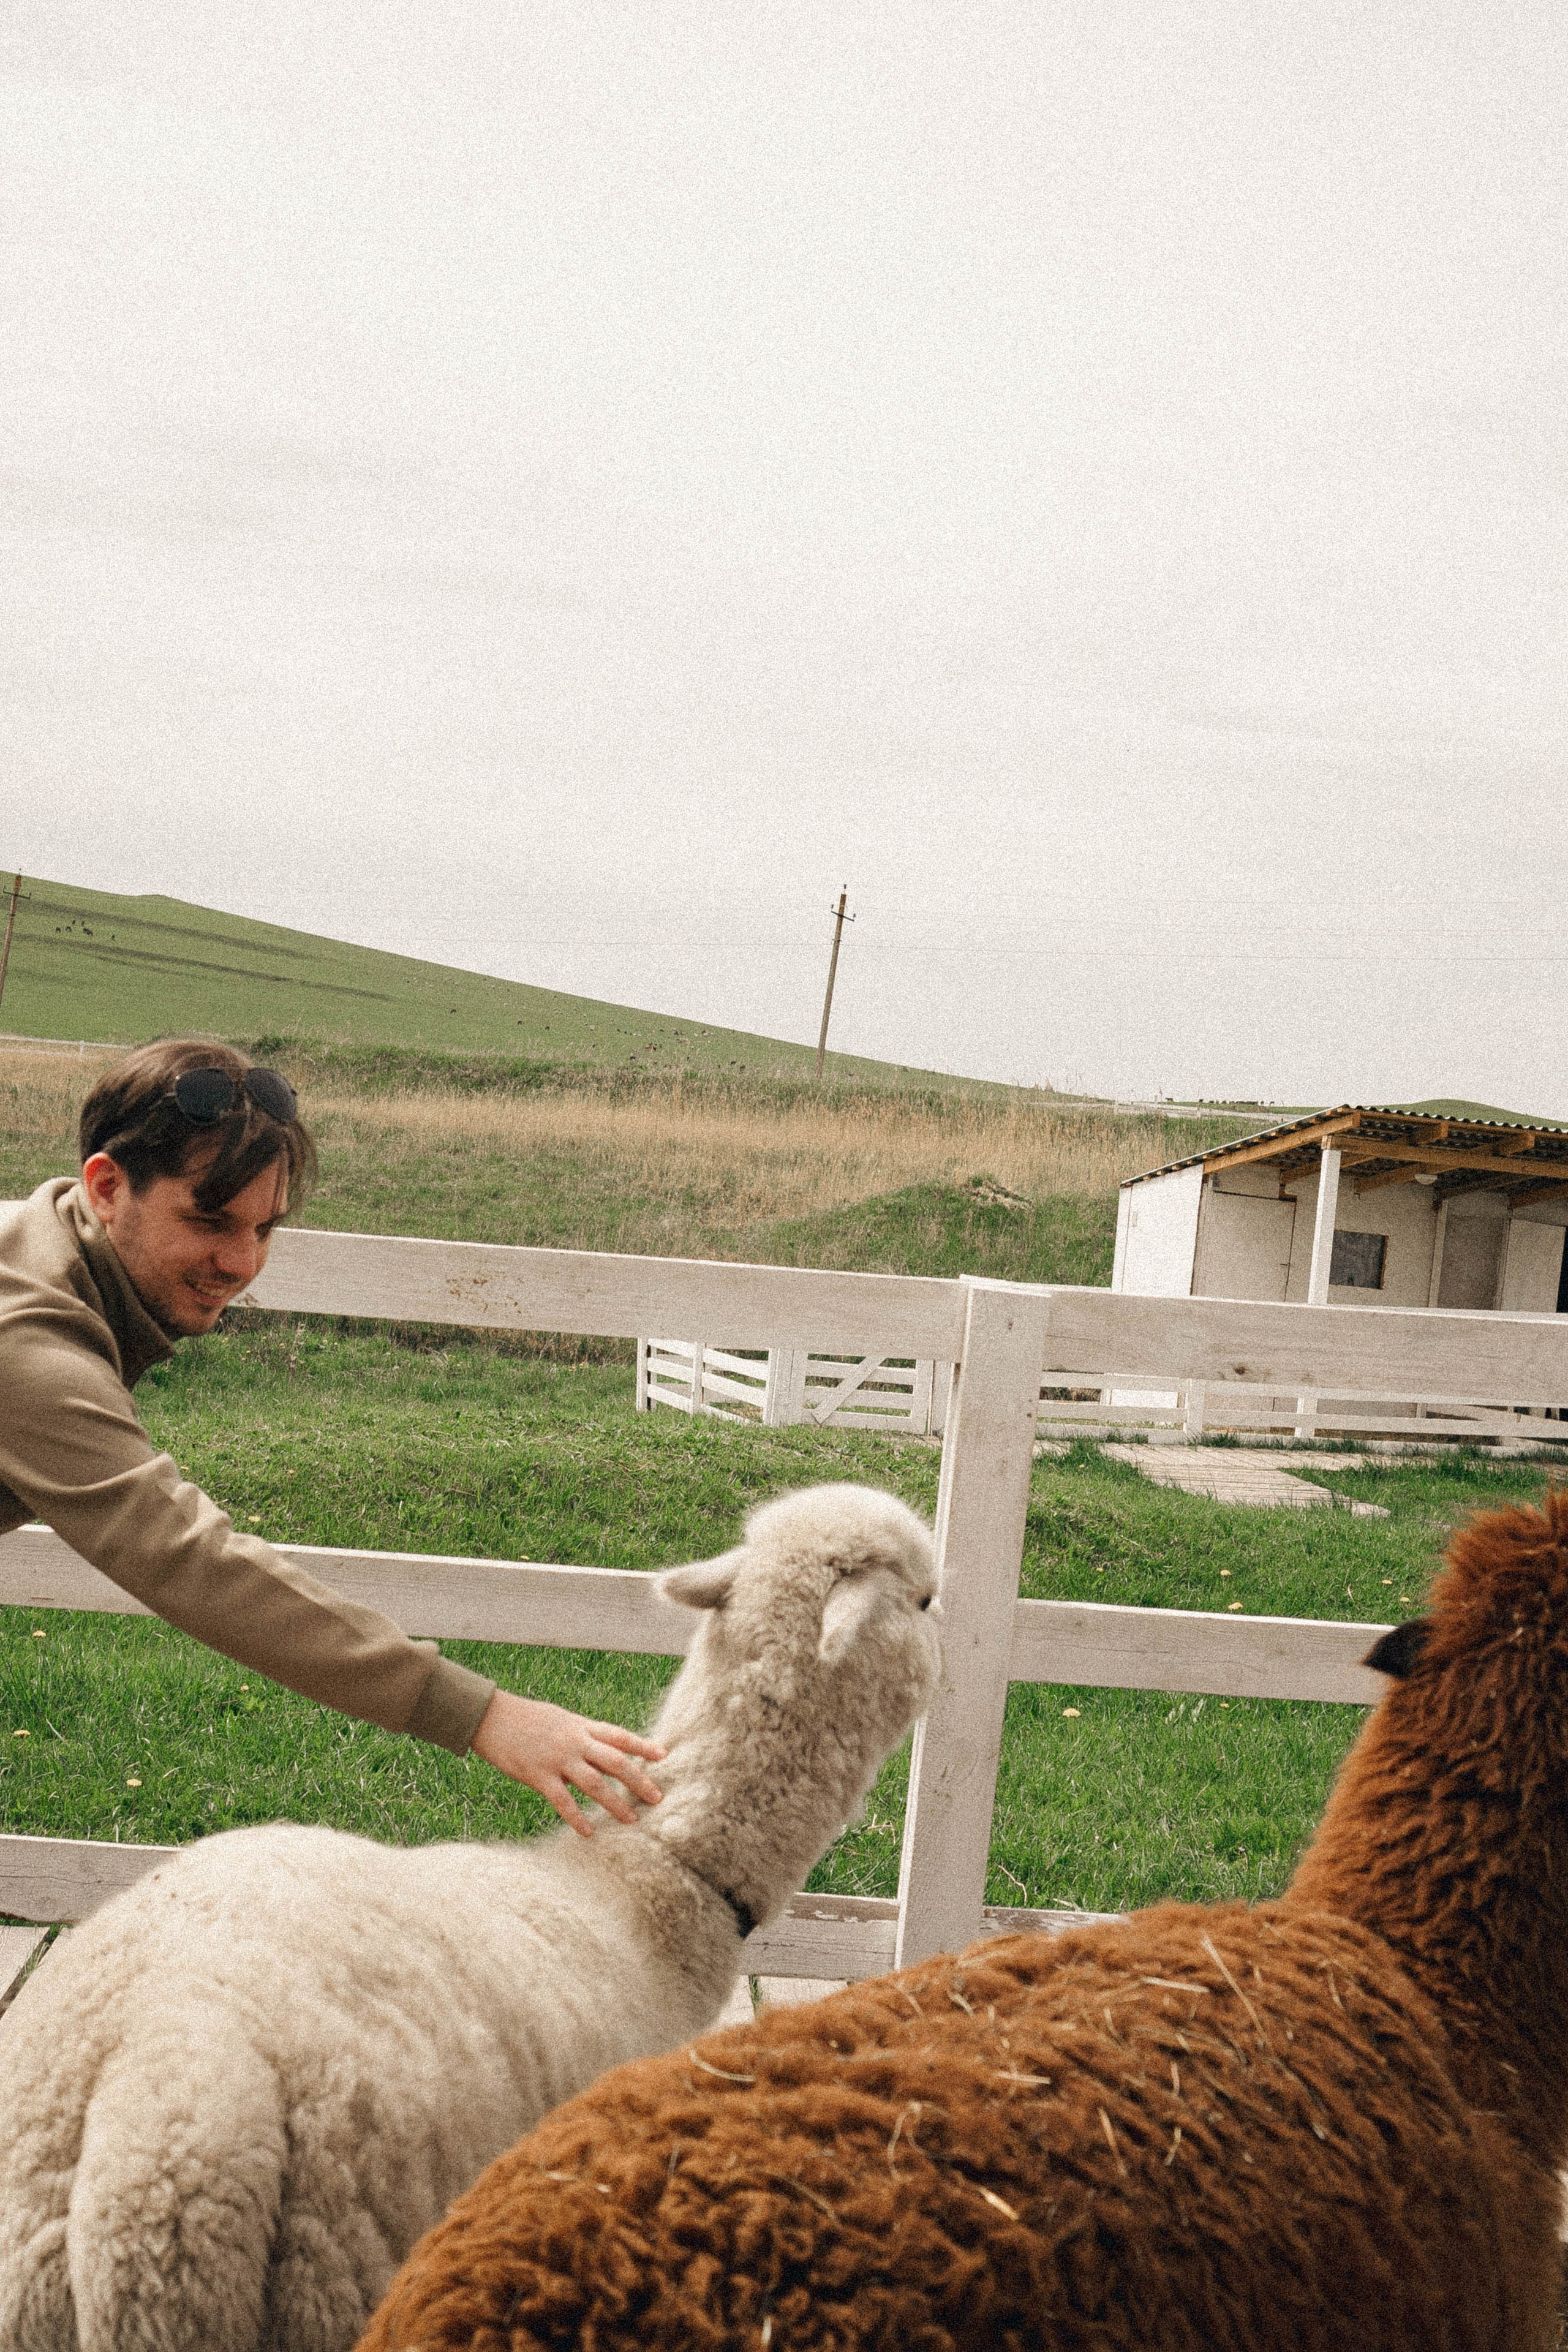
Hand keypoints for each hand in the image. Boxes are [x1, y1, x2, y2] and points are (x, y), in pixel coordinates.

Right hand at [470, 1691, 665, 1835]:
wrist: (490, 1715)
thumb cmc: (525, 1717)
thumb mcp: (559, 1718)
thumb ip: (581, 1732)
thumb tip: (600, 1744)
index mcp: (581, 1725)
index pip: (619, 1735)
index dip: (642, 1746)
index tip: (663, 1756)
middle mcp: (575, 1741)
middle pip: (616, 1762)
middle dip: (639, 1780)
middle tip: (658, 1798)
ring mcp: (558, 1759)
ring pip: (595, 1783)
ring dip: (616, 1803)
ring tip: (632, 1820)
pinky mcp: (538, 1775)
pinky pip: (563, 1801)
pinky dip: (577, 1818)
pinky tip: (588, 1832)